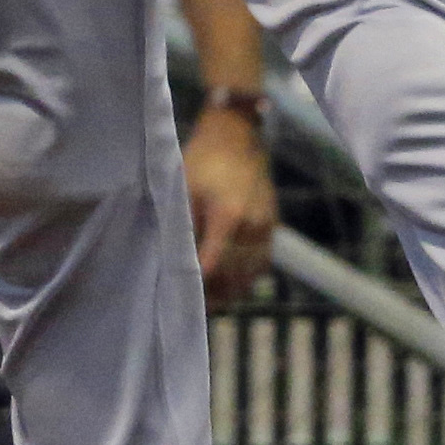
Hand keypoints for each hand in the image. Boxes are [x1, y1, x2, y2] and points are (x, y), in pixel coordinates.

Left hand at [183, 105, 275, 304]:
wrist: (237, 138)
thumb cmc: (202, 162)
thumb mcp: (183, 189)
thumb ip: (182, 227)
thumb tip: (172, 263)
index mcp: (227, 216)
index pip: (213, 267)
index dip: (198, 287)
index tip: (183, 298)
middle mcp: (252, 227)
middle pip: (233, 277)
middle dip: (213, 295)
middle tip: (192, 306)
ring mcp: (266, 229)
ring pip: (250, 277)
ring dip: (230, 292)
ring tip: (209, 300)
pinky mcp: (272, 228)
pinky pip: (261, 266)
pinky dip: (245, 279)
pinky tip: (228, 283)